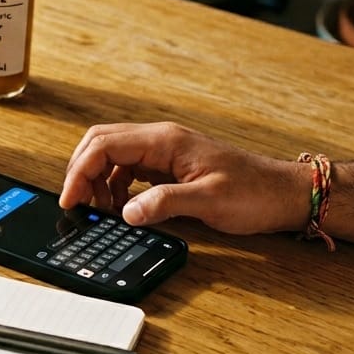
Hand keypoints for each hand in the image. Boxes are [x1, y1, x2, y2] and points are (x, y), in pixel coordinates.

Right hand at [59, 122, 310, 234]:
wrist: (283, 194)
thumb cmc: (254, 193)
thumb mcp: (209, 202)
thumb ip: (164, 204)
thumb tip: (126, 212)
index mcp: (165, 141)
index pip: (104, 146)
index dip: (79, 172)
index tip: (70, 199)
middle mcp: (160, 141)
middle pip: (100, 144)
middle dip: (80, 172)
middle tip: (76, 203)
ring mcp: (163, 152)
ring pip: (111, 156)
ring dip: (96, 181)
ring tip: (100, 211)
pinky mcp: (167, 167)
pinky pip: (127, 170)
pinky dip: (114, 187)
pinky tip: (121, 208)